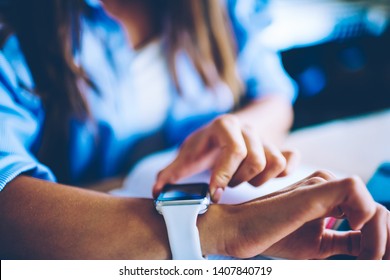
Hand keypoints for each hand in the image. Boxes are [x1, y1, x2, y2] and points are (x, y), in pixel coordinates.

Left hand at [153, 114, 297, 201]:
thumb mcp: (187, 154)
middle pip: (255, 160)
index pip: (234, 150)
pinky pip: (290, 159)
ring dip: (259, 180)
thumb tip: (157, 192)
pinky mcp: (277, 147)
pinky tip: (266, 178)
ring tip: (242, 181)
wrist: (224, 130)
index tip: (214, 194)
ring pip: (275, 162)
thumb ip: (171, 172)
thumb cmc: (204, 145)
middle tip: (226, 185)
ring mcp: (264, 137)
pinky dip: (284, 172)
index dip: (224, 175)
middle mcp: (247, 129)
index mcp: (224, 126)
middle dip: (239, 180)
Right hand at [221, 171, 389, 259]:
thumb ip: (346, 241)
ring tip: (369, 259)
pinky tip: (354, 232)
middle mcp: (329, 187)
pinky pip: (355, 191)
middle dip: (386, 240)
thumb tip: (373, 248)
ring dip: (381, 238)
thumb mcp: (320, 245)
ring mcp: (321, 185)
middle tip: (376, 262)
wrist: (238, 230)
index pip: (373, 215)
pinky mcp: (312, 189)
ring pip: (374, 205)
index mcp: (330, 197)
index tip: (376, 261)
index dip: (383, 240)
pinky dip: (366, 218)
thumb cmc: (272, 236)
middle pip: (379, 212)